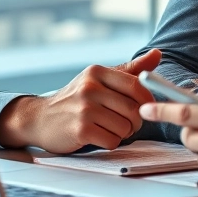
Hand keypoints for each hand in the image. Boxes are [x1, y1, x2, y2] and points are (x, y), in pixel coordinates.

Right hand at [0, 50, 160, 152]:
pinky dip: (110, 142)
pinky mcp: (80, 130)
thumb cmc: (75, 99)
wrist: (39, 118)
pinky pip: (112, 141)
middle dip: (135, 121)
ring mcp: (84, 108)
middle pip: (134, 109)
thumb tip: (157, 54)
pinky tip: (98, 137)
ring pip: (125, 127)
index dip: (146, 101)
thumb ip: (129, 69)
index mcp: (97, 72)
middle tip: (125, 123)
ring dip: (122, 133)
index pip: (137, 86)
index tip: (143, 108)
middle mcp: (90, 87)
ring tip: (108, 128)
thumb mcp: (98, 79)